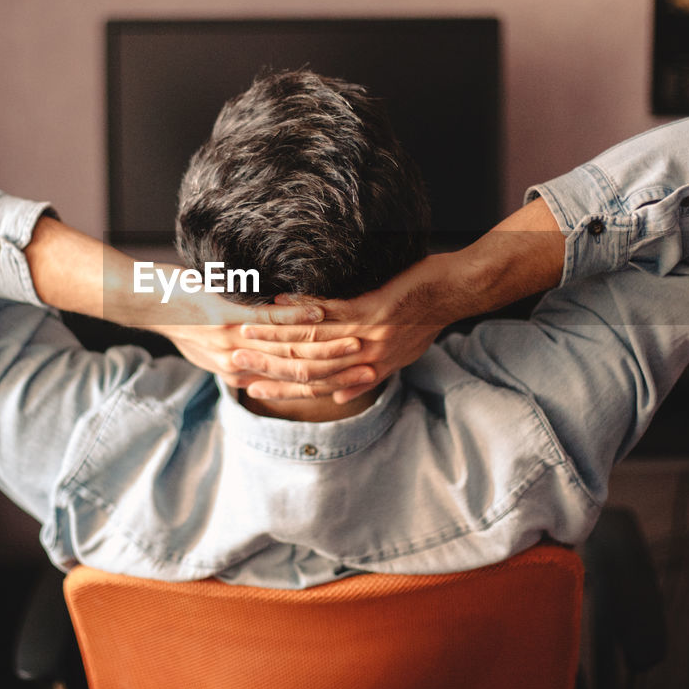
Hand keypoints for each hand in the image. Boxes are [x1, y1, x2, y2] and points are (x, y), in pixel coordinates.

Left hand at [144, 276, 374, 394]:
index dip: (325, 383)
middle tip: (370, 361)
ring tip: (358, 337)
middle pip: (297, 372)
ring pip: (289, 350)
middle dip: (336, 368)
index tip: (356, 378)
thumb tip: (256, 364)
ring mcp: (233, 343)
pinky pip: (268, 320)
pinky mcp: (226, 319)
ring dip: (327, 344)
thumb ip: (234, 358)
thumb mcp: (204, 349)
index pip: (289, 384)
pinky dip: (298, 316)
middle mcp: (237, 365)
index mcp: (235, 374)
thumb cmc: (175, 319)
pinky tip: (322, 312)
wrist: (141, 303)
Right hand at [231, 253, 462, 403]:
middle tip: (233, 365)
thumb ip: (369, 374)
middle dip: (268, 368)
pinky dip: (297, 311)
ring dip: (273, 339)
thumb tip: (339, 395)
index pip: (318, 387)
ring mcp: (367, 335)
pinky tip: (274, 304)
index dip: (283, 390)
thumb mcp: (400, 355)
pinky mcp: (370, 309)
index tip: (252, 388)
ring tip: (242, 334)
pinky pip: (326, 313)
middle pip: (307, 370)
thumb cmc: (428, 317)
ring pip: (311, 343)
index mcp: (369, 372)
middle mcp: (365, 360)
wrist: (456, 292)